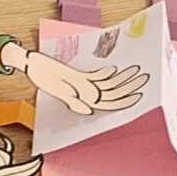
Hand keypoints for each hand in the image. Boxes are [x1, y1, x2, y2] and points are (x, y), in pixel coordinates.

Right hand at [22, 49, 148, 116]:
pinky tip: (115, 69)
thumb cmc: (42, 75)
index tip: (139, 96)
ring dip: (123, 79)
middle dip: (130, 86)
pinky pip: (98, 77)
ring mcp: (84, 85)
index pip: (110, 102)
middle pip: (113, 93)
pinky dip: (106, 73)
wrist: (31, 65)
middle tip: (145, 79)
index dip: (125, 101)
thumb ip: (72, 101)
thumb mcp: (56, 90)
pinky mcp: (79, 76)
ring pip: (109, 85)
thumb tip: (88, 110)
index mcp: (83, 98)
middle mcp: (86, 93)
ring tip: (136, 72)